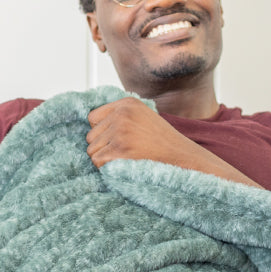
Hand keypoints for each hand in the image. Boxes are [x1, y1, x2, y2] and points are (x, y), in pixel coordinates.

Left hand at [86, 97, 203, 168]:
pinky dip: (106, 168)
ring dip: (104, 159)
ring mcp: (120, 131)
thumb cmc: (160, 141)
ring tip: (124, 158)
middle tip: (122, 152)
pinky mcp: (119, 149)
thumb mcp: (142, 116)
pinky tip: (122, 165)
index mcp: (126, 104)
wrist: (180, 156)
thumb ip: (120, 115)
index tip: (114, 139)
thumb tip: (92, 125)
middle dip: (102, 147)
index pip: (92, 118)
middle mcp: (121, 114)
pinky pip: (97, 161)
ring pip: (92, 151)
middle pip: (90, 136)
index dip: (100, 132)